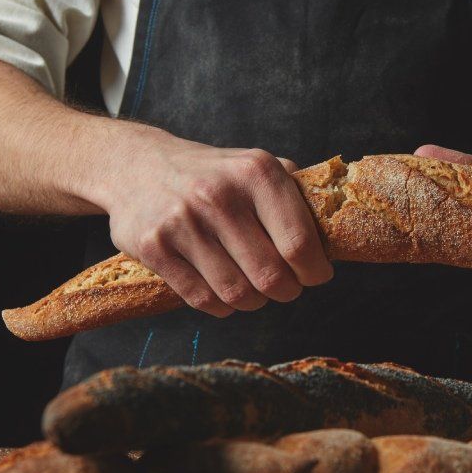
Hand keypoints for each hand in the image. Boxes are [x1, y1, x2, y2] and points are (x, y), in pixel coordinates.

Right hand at [95, 131, 332, 316]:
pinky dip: (220, 306)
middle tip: (285, 287)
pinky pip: (202, 299)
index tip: (315, 275)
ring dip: (253, 302)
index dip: (315, 272)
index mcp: (256, 172)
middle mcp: (218, 195)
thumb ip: (295, 193)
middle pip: (271, 277)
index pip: (300, 244)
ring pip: (237, 294)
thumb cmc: (212, 174)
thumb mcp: (255, 166)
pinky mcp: (153, 247)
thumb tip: (336, 232)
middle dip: (286, 291)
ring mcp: (182, 222)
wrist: (135, 166)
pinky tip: (224, 292)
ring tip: (255, 290)